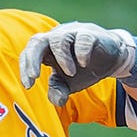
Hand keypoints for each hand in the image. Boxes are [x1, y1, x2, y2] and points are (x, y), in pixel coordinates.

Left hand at [19, 22, 136, 105]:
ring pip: (59, 40)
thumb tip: (56, 102)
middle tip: (35, 76)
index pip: (28, 53)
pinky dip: (81, 52)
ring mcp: (73, 34)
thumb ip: (59, 90)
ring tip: (71, 73)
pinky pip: (82, 38)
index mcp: (46, 50)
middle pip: (37, 41)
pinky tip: (83, 63)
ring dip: (62, 58)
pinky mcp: (91, 34)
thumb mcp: (69, 84)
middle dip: (32, 59)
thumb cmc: (83, 69)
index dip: (25, 67)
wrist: (111, 59)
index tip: (28, 85)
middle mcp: (56, 39)